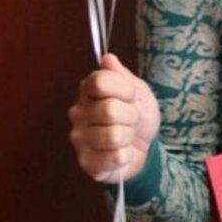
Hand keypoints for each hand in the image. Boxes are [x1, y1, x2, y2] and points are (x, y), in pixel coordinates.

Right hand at [68, 52, 160, 184]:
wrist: (144, 145)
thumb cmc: (137, 114)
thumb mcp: (137, 90)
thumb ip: (121, 75)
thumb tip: (107, 59)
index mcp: (88, 90)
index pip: (100, 82)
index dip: (124, 89)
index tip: (131, 95)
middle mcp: (78, 113)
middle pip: (109, 110)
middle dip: (131, 116)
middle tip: (131, 119)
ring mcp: (79, 139)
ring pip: (114, 136)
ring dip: (129, 137)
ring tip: (126, 136)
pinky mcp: (86, 163)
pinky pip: (115, 158)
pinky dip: (126, 156)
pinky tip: (121, 153)